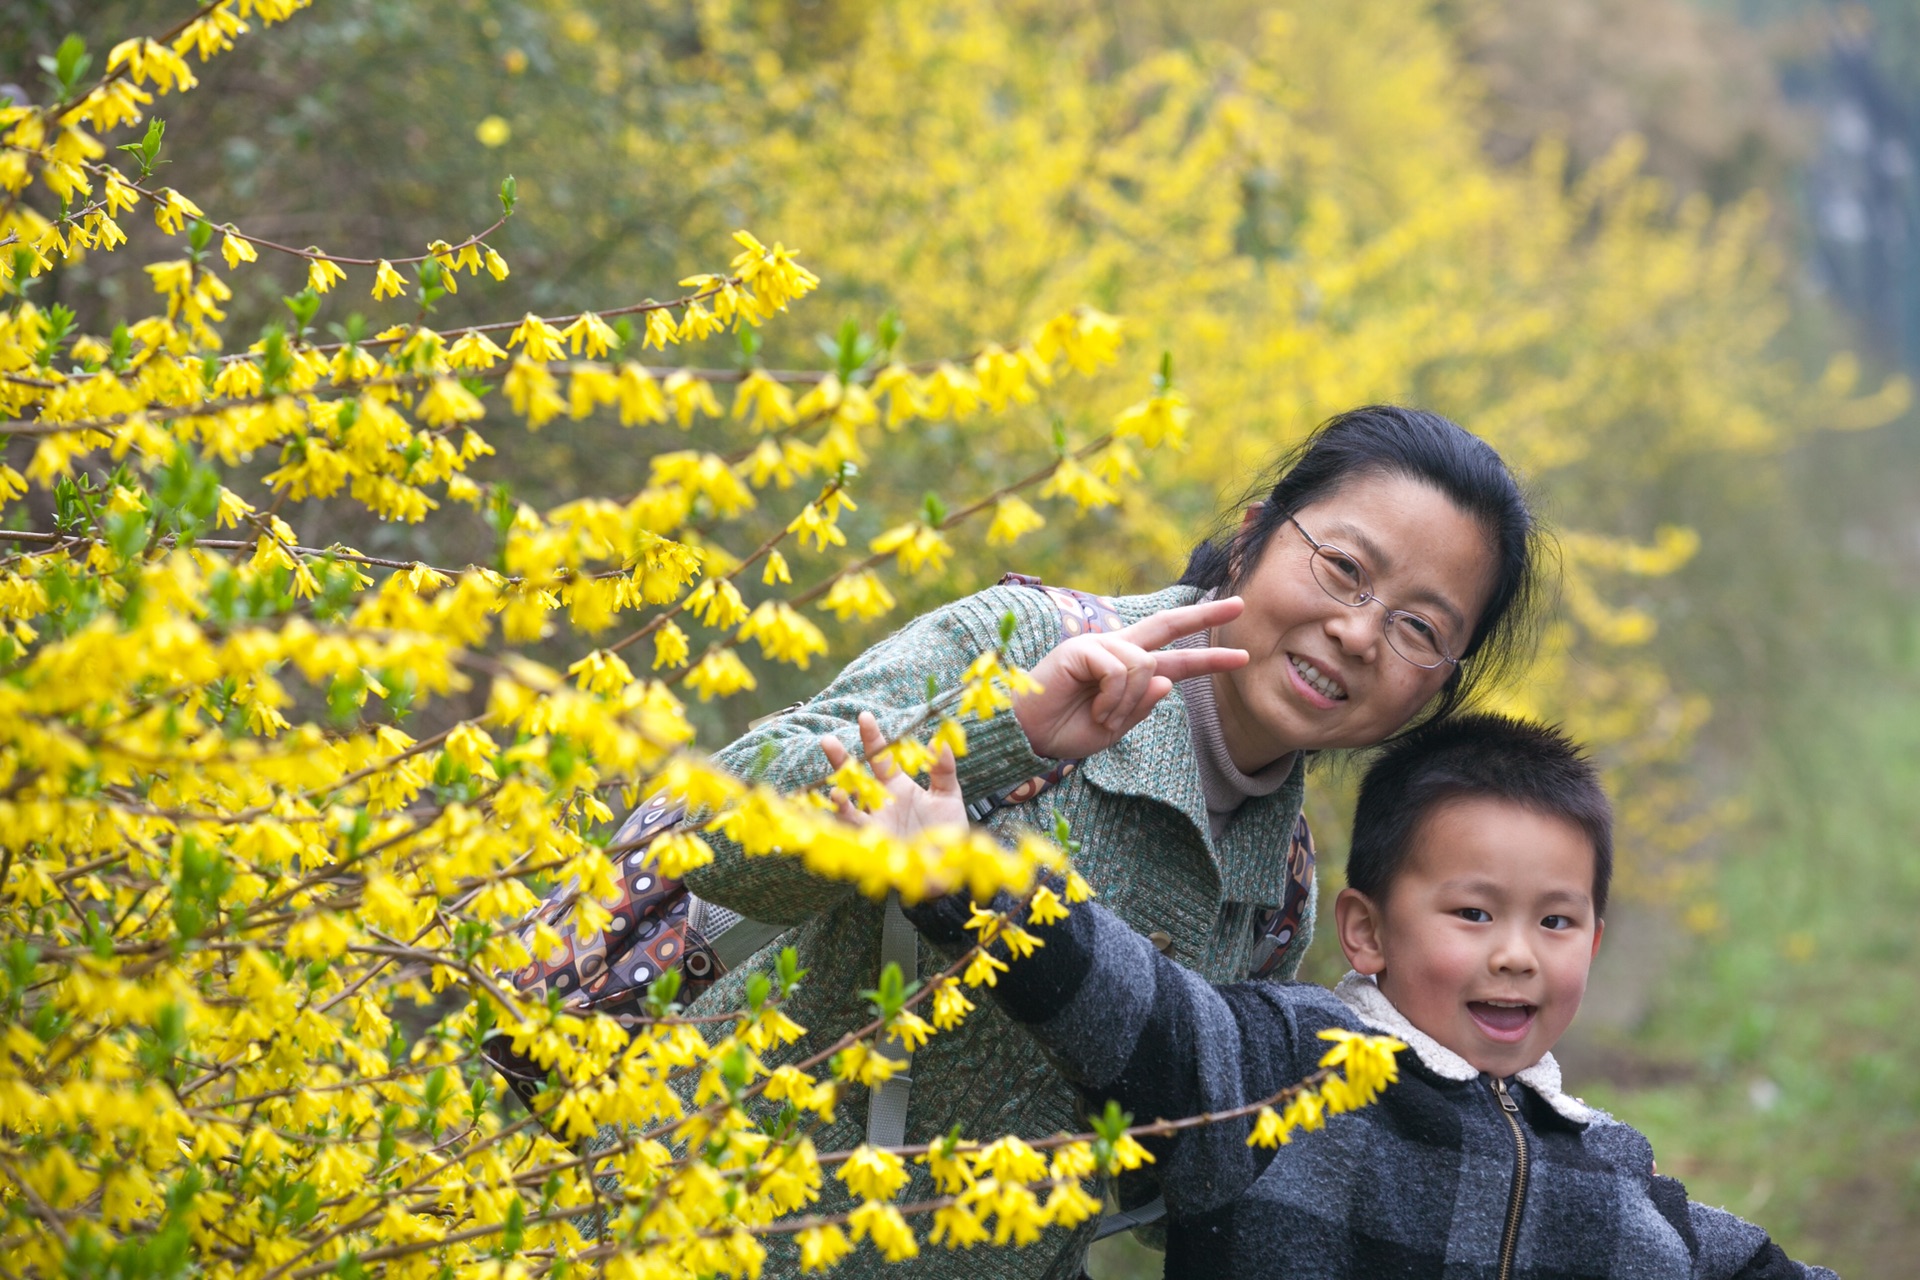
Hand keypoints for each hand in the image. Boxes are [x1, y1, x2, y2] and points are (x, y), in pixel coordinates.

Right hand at [820, 711, 966, 838]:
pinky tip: (841, 806)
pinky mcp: (873, 843)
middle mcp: (881, 802)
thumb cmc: (948, 833)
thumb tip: (939, 740)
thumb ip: (943, 769)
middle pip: (856, 777)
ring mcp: (875, 822)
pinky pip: (853, 829)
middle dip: (841, 760)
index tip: (865, 717)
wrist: (948, 867)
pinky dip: (845, 818)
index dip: (873, 738)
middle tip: (828, 741)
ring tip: (836, 783)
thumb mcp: (948, 796)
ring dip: (839, 792)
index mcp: (898, 786)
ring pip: (847, 804)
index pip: (881, 758)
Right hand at [1012, 595, 1250, 760]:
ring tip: (1105, 718)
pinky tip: (1095, 708)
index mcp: (1127, 671)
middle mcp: (1117, 650)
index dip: (1209, 657)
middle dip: (1205, 616)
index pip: (1175, 657)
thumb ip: (1141, 706)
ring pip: (1143, 664)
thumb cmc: (1067, 732)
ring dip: (1129, 702)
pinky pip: (1119, 670)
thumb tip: (1165, 679)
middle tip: (1241, 605)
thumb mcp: (1115, 728)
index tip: (1242, 655)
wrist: (1029, 736)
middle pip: (1167, 624)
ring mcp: (1099, 645)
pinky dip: (1113, 697)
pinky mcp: (1081, 648)